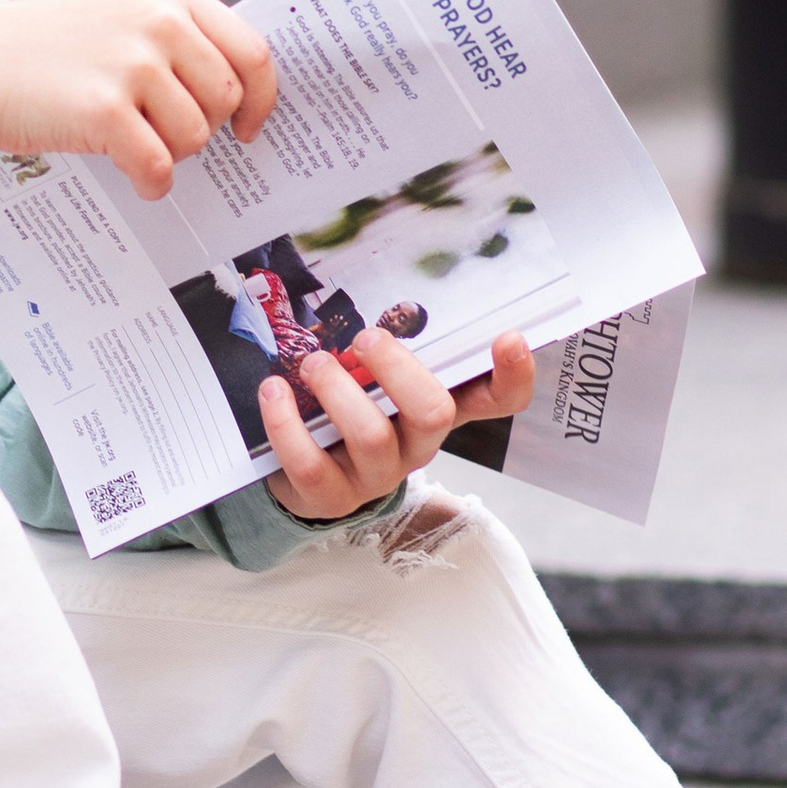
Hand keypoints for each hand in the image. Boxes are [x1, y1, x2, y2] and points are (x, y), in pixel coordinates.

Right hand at [0, 0, 276, 198]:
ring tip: (131, 143)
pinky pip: (159, 167)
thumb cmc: (41, 45)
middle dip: (202, 129)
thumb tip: (233, 92)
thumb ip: (173, 38)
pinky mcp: (106, 111)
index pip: (252, 53)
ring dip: (170, 154)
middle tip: (163, 134)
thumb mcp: (118, 15)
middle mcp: (160, 23)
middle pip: (226, 101)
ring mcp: (134, 65)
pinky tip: (131, 176)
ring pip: (195, 138)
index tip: (247, 126)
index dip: (261, 99)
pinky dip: (151, 183)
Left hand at [259, 326, 536, 522]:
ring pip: (371, 436)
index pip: (497, 401)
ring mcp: (376, 476)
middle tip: (365, 338)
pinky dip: (287, 421)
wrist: (303, 477)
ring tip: (313, 364)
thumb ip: (387, 347)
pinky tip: (274, 391)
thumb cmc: (349, 411)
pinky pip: (310, 462)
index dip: (512, 376)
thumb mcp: (376, 380)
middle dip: (397, 369)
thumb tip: (382, 290)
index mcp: (436, 411)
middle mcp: (417, 446)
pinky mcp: (330, 496)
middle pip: (433, 413)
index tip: (508, 337)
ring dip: (338, 390)